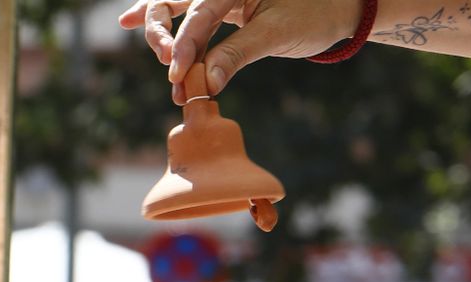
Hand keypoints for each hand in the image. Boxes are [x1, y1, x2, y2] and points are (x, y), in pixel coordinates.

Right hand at [118, 0, 360, 102]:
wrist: (342, 6)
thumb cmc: (317, 12)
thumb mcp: (279, 33)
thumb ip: (238, 54)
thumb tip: (207, 85)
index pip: (201, 12)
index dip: (185, 45)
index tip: (177, 75)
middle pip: (176, 2)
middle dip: (165, 36)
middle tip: (170, 70)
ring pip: (175, 7)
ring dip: (160, 34)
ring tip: (159, 61)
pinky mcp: (221, 7)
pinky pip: (186, 14)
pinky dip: (164, 23)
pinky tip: (129, 19)